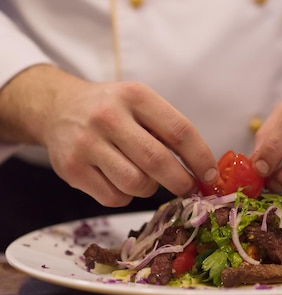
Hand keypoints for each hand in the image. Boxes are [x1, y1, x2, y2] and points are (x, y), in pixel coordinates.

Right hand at [0, 65, 217, 206]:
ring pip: (136, 184)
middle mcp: (108, 116)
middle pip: (157, 161)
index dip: (201, 158)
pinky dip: (126, 196)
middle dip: (181, 182)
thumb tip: (204, 171)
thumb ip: (169, 131)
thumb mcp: (140, 104)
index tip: (211, 175)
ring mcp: (86, 143)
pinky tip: (120, 180)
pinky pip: (114, 197)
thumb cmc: (112, 111)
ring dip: (150, 189)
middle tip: (188, 188)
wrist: (57, 109)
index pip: (179, 131)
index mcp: (135, 96)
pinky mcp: (71, 169)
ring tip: (146, 178)